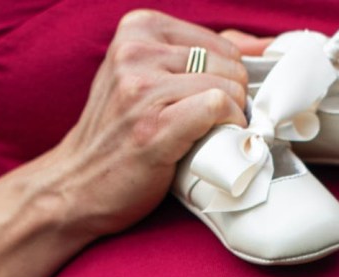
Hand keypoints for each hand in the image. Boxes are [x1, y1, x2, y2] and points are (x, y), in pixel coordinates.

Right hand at [46, 11, 258, 236]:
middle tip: (207, 127)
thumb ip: (203, 56)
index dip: (229, 81)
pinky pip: (217, 108)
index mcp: (137, 29)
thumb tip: (262, 47)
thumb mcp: (149, 79)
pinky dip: (226, 128)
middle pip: (229, 65)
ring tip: (204, 137)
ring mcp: (141, 88)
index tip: (211, 106)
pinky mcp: (153, 125)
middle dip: (230, 100)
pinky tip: (209, 143)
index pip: (222, 44)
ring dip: (229, 119)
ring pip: (227, 87)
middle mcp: (135, 51)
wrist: (76, 187)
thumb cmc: (120, 136)